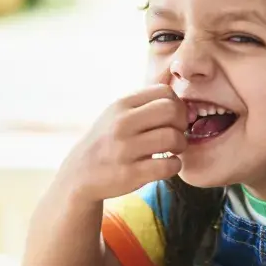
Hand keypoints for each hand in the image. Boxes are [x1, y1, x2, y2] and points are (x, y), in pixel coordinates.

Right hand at [56, 84, 187, 202]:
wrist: (80, 174)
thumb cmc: (108, 141)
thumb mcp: (117, 114)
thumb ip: (146, 104)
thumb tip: (186, 104)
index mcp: (121, 105)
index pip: (164, 91)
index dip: (178, 104)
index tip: (174, 118)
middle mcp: (121, 123)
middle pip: (172, 110)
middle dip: (182, 123)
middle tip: (176, 133)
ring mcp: (124, 149)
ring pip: (173, 138)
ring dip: (181, 145)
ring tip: (173, 150)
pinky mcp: (130, 174)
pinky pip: (168, 166)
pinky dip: (175, 165)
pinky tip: (167, 165)